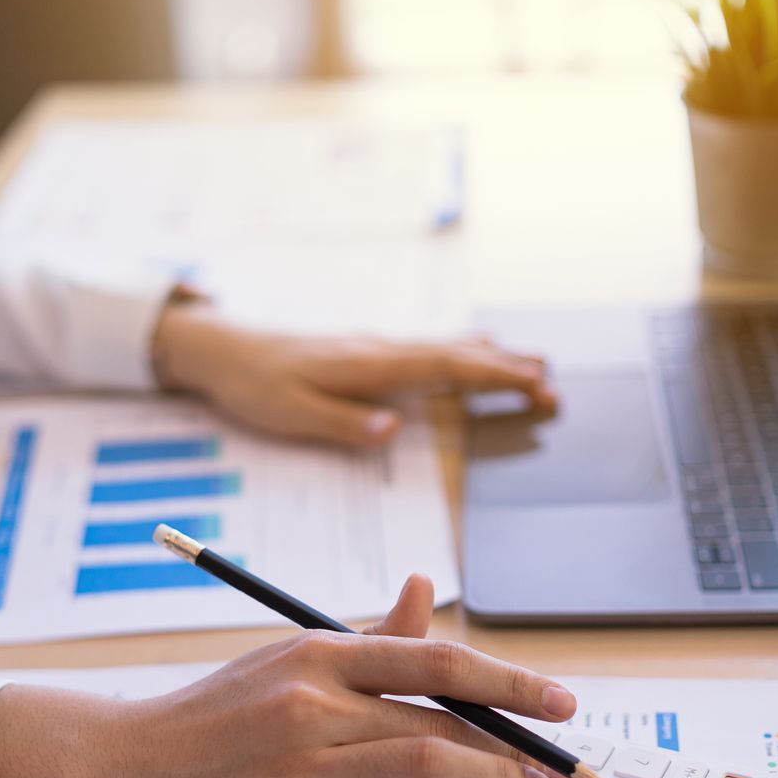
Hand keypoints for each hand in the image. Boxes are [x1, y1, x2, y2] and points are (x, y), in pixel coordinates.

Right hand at [0, 575, 576, 777]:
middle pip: (441, 719)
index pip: (437, 657)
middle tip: (558, 768)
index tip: (561, 702)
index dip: (511, 680)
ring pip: (424, 769)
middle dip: (515, 747)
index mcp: (318, 654)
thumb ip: (368, 636)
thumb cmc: (213, 713)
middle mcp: (313, 705)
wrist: (125, 766)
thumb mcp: (287, 657)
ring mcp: (301, 768)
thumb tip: (427, 590)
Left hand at [150, 295, 557, 448]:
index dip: (490, 375)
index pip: (442, 367)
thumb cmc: (256, 385)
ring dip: (492, 360)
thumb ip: (343, 423)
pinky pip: (429, 350)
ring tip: (537, 366)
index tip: (532, 383)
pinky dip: (464, 352)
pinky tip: (480, 350)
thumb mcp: (291, 413)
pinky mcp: (369, 353)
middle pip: (456, 356)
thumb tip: (392, 429)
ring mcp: (377, 348)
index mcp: (368, 365)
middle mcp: (380, 350)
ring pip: (446, 349)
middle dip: (507, 371)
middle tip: (553, 386)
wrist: (225, 349)